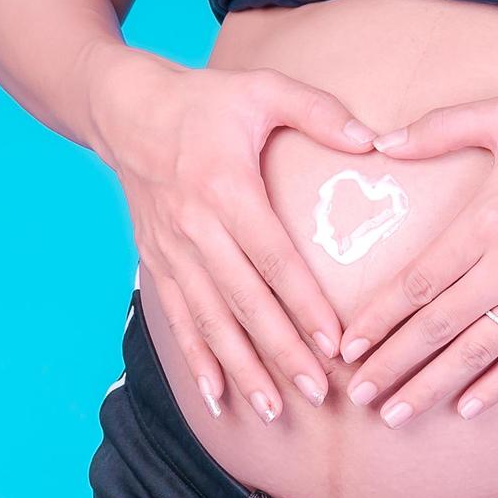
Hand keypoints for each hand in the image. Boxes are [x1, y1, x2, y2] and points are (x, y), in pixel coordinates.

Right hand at [85, 47, 378, 425]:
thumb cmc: (204, 100)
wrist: (124, 108)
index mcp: (226, 186)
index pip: (272, 256)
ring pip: (210, 319)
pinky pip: (177, 319)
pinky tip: (217, 396)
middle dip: (280, 350)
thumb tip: (373, 141)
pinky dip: (196, 360)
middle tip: (317, 391)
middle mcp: (195, 225)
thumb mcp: (262, 89)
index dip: (304, 302)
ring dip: (241, 367)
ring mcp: (171, 249)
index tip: (335, 342)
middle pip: (243, 299)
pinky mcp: (156, 261)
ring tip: (273, 409)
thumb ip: (318, 112)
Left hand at [337, 94, 497, 426]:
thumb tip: (382, 141)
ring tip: (396, 414)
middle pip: (438, 326)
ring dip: (432, 386)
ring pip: (477, 351)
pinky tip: (467, 408)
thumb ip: (441, 127)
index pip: (420, 281)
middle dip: (393, 363)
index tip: (348, 344)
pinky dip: (497, 386)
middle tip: (358, 394)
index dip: (380, 317)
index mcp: (487, 221)